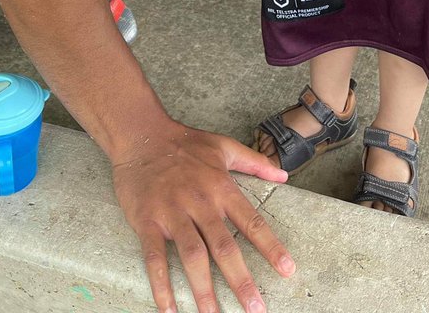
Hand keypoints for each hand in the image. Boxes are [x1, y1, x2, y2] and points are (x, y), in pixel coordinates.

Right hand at [112, 123, 294, 312]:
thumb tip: (284, 176)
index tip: (287, 270)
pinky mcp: (147, 221)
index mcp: (221, 187)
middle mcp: (199, 202)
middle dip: (240, 280)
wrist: (141, 134)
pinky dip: (161, 285)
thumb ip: (255, 162)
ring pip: (192, 257)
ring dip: (203, 290)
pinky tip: (168, 309)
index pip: (250, 221)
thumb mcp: (223, 146)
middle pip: (223, 247)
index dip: (270, 247)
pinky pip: (155, 258)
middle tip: (255, 309)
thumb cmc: (184, 143)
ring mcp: (172, 213)